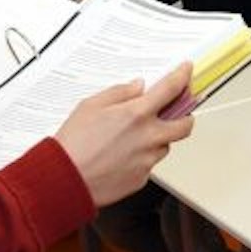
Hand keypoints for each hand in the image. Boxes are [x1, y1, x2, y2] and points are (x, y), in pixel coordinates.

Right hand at [54, 62, 195, 205]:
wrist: (64, 180)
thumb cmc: (73, 144)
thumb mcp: (90, 106)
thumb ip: (119, 93)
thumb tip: (138, 87)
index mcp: (137, 114)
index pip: (171, 88)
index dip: (182, 76)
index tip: (186, 71)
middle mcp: (148, 137)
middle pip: (185, 125)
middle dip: (185, 117)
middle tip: (175, 114)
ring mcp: (147, 160)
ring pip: (164, 146)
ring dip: (157, 140)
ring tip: (130, 140)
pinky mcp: (142, 178)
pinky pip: (148, 165)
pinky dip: (140, 159)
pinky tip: (120, 158)